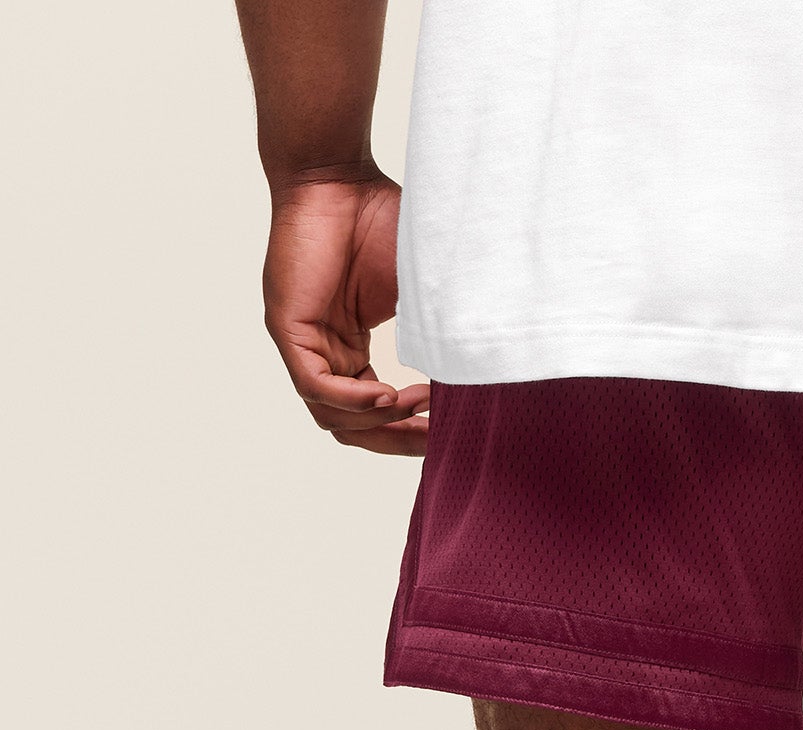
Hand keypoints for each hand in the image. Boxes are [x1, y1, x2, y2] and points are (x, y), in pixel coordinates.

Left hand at [262, 171, 429, 454]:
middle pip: (352, 427)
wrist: (338, 174)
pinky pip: (316, 387)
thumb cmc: (380, 218)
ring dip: (378, 421)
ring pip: (333, 416)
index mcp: (349, 347)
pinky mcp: (286, 327)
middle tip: (433, 436)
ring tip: (415, 405)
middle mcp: (323, 351)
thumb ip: (435, 337)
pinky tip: (387, 396)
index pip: (374, 411)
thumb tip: (471, 381)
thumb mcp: (419, 293)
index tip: (445, 427)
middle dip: (395, 439)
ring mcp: (301, 342)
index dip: (409, 428)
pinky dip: (353, 401)